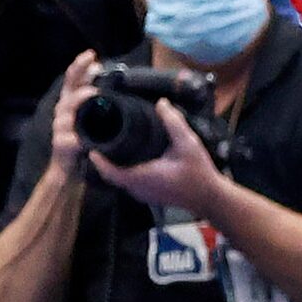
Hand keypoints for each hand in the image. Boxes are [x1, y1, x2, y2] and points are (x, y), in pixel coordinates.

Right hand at [48, 52, 101, 175]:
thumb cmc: (84, 137)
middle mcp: (62, 112)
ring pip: (67, 112)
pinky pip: (68, 139)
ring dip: (79, 102)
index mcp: (70, 102)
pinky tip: (84, 137)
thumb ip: (93, 94)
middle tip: (95, 73)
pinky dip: (77, 138)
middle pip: (69, 91)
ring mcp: (60, 128)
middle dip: (80, 80)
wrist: (70, 167)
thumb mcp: (90, 114)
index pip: (72, 79)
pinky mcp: (61, 145)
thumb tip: (100, 69)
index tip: (91, 54)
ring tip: (93, 94)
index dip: (79, 66)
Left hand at [86, 101, 228, 212]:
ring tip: (114, 149)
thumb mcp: (188, 143)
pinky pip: (131, 183)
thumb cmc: (199, 173)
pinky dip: (126, 172)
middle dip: (104, 161)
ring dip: (115, 167)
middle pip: (112, 176)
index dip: (98, 160)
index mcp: (142, 177)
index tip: (91, 147)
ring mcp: (143, 195)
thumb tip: (162, 103)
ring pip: (121, 180)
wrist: (209, 197)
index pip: (110, 171)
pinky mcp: (150, 196)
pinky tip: (134, 161)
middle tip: (102, 142)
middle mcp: (138, 189)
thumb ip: (174, 122)